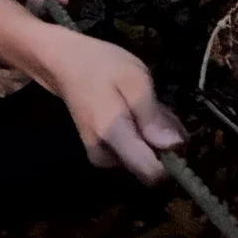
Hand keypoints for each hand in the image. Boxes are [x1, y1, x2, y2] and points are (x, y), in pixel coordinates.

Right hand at [31, 26, 186, 183]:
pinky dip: (142, 137)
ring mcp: (100, 156)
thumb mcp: (134, 79)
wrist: (63, 63)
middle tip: (157, 109)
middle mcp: (105, 154)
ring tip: (145, 106)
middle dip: (163, 143)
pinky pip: (132, 154)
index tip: (174, 135)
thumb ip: (153, 115)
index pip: (151, 173)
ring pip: (144, 160)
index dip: (172, 161)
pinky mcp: (100, 153)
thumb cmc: (100, 66)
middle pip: (151, 168)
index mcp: (113, 135)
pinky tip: (136, 114)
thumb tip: (175, 146)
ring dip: (154, 137)